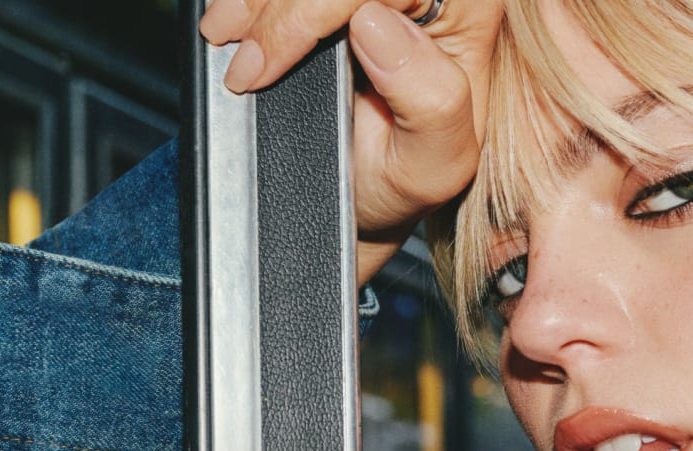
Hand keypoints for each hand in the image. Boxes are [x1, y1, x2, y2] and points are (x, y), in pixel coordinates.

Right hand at [199, 0, 502, 281]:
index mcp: (468, 14)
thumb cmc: (405, 176)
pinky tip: (230, 25)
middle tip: (244, 60)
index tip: (272, 60)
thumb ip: (432, 99)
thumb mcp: (433, 164)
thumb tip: (376, 22)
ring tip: (224, 39)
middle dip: (278, 5)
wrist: (364, 191)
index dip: (316, 9)